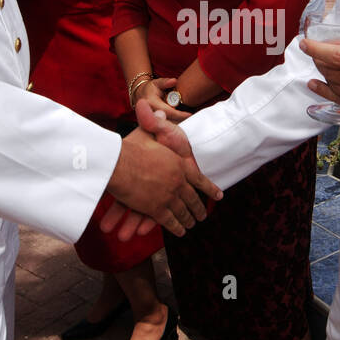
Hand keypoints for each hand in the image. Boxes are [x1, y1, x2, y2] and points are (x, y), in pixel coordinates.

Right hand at [103, 100, 220, 238]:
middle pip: (193, 199)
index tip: (219, 196)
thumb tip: (153, 107)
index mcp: (178, 164)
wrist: (120, 164)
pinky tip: (181, 232)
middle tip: (203, 216)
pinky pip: (171, 221)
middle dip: (199, 208)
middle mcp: (178, 182)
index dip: (209, 188)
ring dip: (189, 219)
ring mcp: (169, 197)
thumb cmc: (131, 147)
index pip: (199, 179)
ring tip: (193, 224)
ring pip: (184, 212)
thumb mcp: (146, 131)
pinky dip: (177, 227)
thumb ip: (153, 122)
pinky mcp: (157, 209)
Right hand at [138, 76, 189, 122]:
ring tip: (188, 121)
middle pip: (168, 120)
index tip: (189, 115)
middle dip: (180, 120)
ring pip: (167, 124)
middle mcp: (150, 112)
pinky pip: (164, 125)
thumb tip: (174, 81)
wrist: (141, 96)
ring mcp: (151, 119)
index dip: (179, 114)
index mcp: (151, 103)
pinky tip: (181, 122)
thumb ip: (165, 82)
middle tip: (192, 119)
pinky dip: (173, 124)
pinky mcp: (153, 123)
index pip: (168, 111)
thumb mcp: (157, 83)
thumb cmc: (151, 89)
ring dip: (177, 123)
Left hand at [300, 14, 339, 132]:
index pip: (336, 56)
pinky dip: (326, 93)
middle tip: (312, 50)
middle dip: (317, 59)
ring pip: (334, 86)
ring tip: (316, 65)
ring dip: (322, 74)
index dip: (316, 49)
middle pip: (331, 71)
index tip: (305, 42)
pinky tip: (317, 86)